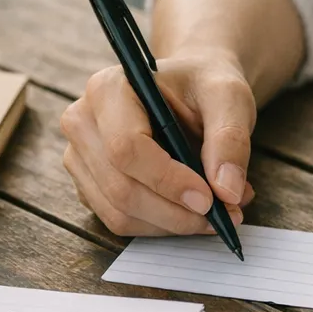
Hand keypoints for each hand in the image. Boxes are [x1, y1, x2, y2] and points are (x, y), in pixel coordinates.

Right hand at [60, 48, 255, 236]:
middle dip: (176, 212)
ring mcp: (82, 157)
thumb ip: (230, 139)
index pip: (126, 148)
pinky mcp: (91, 185)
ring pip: (120, 213)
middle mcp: (84, 123)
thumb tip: (226, 191)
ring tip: (221, 211)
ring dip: (174, 223)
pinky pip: (122, 220)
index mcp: (109, 89)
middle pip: (121, 188)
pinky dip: (164, 225)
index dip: (168, 180)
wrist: (193, 88)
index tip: (209, 199)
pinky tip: (196, 209)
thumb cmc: (205, 86)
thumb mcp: (230, 97)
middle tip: (226, 215)